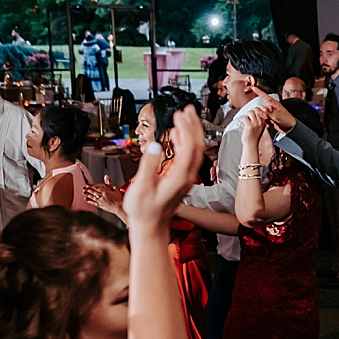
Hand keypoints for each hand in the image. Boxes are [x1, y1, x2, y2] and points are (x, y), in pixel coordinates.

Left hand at [84, 175, 126, 219]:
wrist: (119, 207)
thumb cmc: (119, 199)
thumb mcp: (115, 189)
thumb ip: (109, 183)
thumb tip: (106, 176)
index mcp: (105, 192)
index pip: (96, 188)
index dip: (91, 186)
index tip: (87, 185)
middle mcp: (101, 196)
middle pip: (93, 192)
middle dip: (88, 190)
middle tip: (83, 188)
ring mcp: (100, 201)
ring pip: (92, 197)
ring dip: (87, 194)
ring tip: (84, 193)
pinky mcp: (101, 206)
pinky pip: (93, 203)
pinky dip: (89, 201)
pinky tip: (86, 199)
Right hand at [122, 106, 204, 231]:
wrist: (150, 229)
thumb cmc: (144, 212)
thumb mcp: (141, 188)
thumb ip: (148, 166)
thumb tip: (154, 146)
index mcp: (179, 177)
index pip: (189, 147)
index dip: (186, 129)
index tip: (179, 114)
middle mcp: (186, 177)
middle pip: (197, 146)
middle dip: (193, 126)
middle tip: (186, 109)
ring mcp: (185, 179)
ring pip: (194, 151)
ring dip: (190, 132)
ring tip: (183, 116)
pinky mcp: (181, 180)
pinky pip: (187, 157)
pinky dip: (184, 143)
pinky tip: (176, 135)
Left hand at [242, 106, 269, 148]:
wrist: (251, 144)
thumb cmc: (254, 135)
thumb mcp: (260, 126)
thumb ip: (260, 118)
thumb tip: (257, 109)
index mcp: (264, 121)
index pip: (262, 109)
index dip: (257, 108)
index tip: (254, 112)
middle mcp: (261, 122)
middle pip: (256, 109)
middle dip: (251, 111)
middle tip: (249, 116)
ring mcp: (255, 124)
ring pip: (250, 112)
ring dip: (247, 115)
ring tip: (248, 120)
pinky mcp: (249, 126)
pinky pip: (245, 117)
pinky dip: (244, 120)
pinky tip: (246, 124)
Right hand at [252, 89, 295, 132]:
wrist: (290, 128)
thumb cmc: (287, 119)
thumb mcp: (276, 115)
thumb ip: (266, 114)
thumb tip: (258, 112)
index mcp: (274, 103)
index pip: (264, 96)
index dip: (258, 91)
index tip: (253, 87)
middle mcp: (272, 107)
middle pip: (261, 107)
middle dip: (260, 112)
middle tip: (265, 117)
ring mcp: (271, 113)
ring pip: (262, 114)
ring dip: (263, 119)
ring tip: (268, 122)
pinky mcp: (271, 119)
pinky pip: (264, 120)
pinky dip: (265, 123)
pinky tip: (268, 125)